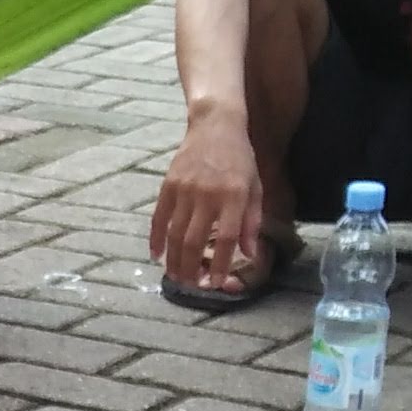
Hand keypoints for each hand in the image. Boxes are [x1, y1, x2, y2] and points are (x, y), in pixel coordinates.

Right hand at [149, 104, 265, 291]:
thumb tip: (249, 254)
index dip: (222, 263)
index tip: (217, 282)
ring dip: (174, 259)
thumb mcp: (255, 187)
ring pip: (176, 234)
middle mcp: (208, 195)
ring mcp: (185, 190)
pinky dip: (156, 239)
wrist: (215, 126)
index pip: (227, 238)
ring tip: (175, 277)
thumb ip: (252, 221)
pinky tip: (156, 255)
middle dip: (192, 268)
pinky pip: (159, 218)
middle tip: (192, 285)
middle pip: (196, 241)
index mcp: (234, 196)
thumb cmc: (240, 159)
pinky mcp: (168, 186)